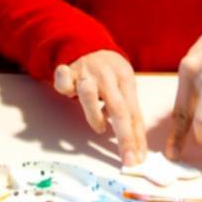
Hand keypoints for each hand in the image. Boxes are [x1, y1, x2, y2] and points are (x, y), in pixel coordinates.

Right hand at [53, 50, 146, 165]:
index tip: (138, 159)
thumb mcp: (123, 85)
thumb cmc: (108, 72)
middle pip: (119, 109)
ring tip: (100, 128)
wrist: (87, 42)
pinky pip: (63, 79)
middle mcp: (107, 76)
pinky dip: (64, 87)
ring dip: (96, 115)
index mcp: (125, 79)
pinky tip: (68, 95)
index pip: (134, 114)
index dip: (137, 138)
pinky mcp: (67, 71)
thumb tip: (134, 143)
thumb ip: (126, 109)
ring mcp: (86, 72)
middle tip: (127, 159)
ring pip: (90, 95)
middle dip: (125, 137)